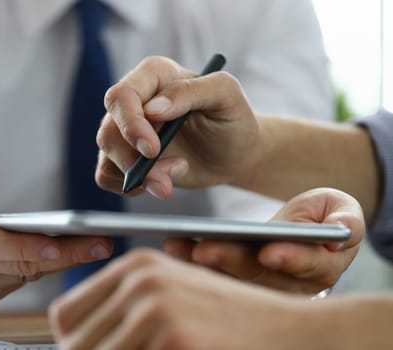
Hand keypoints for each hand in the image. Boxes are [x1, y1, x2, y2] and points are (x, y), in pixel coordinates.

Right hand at [0, 111, 112, 313]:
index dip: (21, 248)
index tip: (55, 244)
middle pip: (17, 265)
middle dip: (63, 256)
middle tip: (103, 243)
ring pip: (23, 276)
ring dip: (59, 262)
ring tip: (97, 245)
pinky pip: (17, 282)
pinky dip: (41, 267)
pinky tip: (68, 252)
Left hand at [49, 249, 315, 349]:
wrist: (290, 332)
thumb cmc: (226, 319)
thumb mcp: (171, 297)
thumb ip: (122, 309)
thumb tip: (69, 339)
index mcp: (135, 267)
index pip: (65, 315)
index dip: (74, 344)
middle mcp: (141, 283)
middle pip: (75, 345)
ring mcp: (158, 312)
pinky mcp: (176, 342)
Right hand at [96, 56, 258, 198]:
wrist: (233, 154)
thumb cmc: (232, 120)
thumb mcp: (227, 97)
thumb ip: (192, 91)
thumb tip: (153, 108)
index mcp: (154, 75)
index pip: (122, 96)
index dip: (131, 124)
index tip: (152, 150)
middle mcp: (135, 100)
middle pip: (109, 130)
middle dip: (131, 160)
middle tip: (164, 181)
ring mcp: (126, 129)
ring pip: (108, 154)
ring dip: (137, 177)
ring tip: (170, 183)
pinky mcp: (124, 156)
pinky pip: (106, 174)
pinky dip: (129, 186)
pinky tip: (157, 184)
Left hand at [164, 188, 364, 293]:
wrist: (308, 228)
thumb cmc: (325, 218)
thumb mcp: (341, 210)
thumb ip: (345, 219)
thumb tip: (341, 232)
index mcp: (319, 267)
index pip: (305, 266)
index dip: (289, 259)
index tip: (270, 251)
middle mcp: (288, 284)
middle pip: (257, 275)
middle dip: (230, 261)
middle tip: (205, 249)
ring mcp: (259, 285)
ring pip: (229, 278)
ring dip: (200, 262)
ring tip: (177, 244)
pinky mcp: (235, 280)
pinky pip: (211, 273)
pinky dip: (190, 259)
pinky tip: (174, 245)